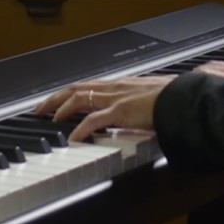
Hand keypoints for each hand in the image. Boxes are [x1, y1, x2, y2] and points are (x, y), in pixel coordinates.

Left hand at [32, 75, 174, 142]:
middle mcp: (115, 87)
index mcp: (121, 84)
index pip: (88, 85)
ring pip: (79, 98)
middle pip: (76, 88)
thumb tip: (135, 115)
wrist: (185, 97)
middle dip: (54, 97)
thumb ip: (139, 105)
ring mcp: (117, 98)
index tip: (56, 100)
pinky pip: (93, 120)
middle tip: (38, 109)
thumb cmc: (174, 98)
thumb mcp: (151, 99)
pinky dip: (80, 129)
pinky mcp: (121, 111)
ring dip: (60, 108)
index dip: (69, 92)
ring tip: (47, 118)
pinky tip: (72, 138)